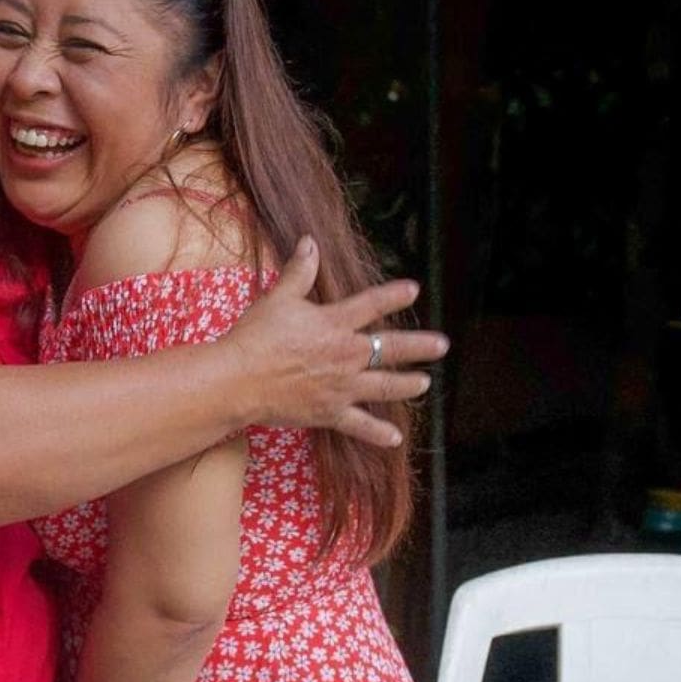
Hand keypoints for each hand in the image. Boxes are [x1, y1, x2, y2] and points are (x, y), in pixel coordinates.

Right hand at [221, 236, 448, 446]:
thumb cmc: (255, 337)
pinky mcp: (329, 412)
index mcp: (335, 324)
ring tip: (424, 384)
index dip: (394, 295)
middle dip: (419, 346)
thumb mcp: (278, 298)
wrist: (239, 379)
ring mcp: (341, 386)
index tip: (413, 290)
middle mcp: (346, 355)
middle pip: (391, 348)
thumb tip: (309, 242)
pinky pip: (359, 425)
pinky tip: (395, 439)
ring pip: (385, 386)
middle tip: (441, 345)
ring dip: (407, 385)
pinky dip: (377, 433)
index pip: (372, 305)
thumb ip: (299, 272)